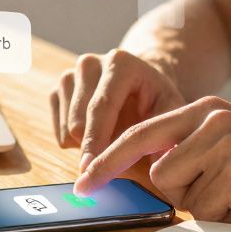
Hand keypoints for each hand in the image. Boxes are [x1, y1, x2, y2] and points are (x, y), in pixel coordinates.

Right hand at [49, 49, 184, 171]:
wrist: (141, 83)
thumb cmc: (157, 99)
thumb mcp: (172, 111)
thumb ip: (166, 133)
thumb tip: (156, 167)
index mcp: (120, 63)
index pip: (102, 106)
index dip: (96, 139)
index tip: (92, 168)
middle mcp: (90, 63)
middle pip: (79, 120)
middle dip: (92, 148)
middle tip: (112, 163)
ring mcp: (70, 75)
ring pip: (66, 128)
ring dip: (86, 145)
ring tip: (112, 139)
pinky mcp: (58, 90)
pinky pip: (58, 130)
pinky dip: (75, 141)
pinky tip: (97, 133)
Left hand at [74, 96, 230, 226]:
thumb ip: (189, 149)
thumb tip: (142, 172)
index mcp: (204, 108)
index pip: (139, 133)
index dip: (106, 160)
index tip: (82, 183)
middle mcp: (210, 118)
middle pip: (156, 172)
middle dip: (182, 194)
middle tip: (225, 190)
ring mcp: (225, 142)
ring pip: (179, 194)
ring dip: (207, 206)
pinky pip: (207, 210)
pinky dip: (228, 217)